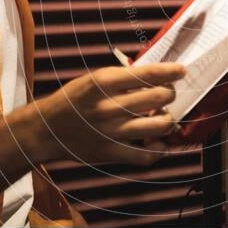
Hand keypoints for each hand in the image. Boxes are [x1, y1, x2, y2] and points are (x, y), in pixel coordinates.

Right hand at [34, 63, 184, 165]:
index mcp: (103, 83)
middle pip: (158, 98)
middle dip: (170, 93)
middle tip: (168, 93)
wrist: (46, 129)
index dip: (170, 72)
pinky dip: (160, 149)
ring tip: (163, 114)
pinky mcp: (112, 153)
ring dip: (168, 118)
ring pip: (159, 126)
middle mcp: (109, 108)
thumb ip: (123, 78)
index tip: (181, 70)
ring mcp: (111, 133)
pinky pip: (147, 156)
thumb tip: (157, 76)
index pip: (147, 74)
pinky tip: (159, 141)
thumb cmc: (73, 99)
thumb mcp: (93, 79)